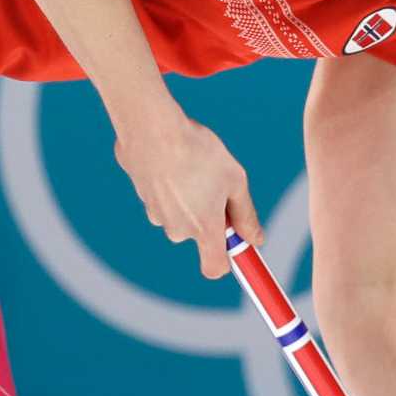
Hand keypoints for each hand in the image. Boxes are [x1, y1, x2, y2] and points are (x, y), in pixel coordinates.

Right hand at [112, 103, 261, 278]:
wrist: (152, 128)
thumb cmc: (199, 153)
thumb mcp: (235, 181)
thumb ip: (245, 215)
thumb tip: (255, 238)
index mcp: (204, 229)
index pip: (214, 268)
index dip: (227, 261)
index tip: (237, 247)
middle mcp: (177, 229)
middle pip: (198, 232)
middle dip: (208, 214)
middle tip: (218, 184)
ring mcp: (154, 212)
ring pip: (179, 211)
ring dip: (188, 196)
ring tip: (194, 164)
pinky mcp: (141, 193)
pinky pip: (161, 193)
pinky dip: (169, 182)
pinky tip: (173, 158)